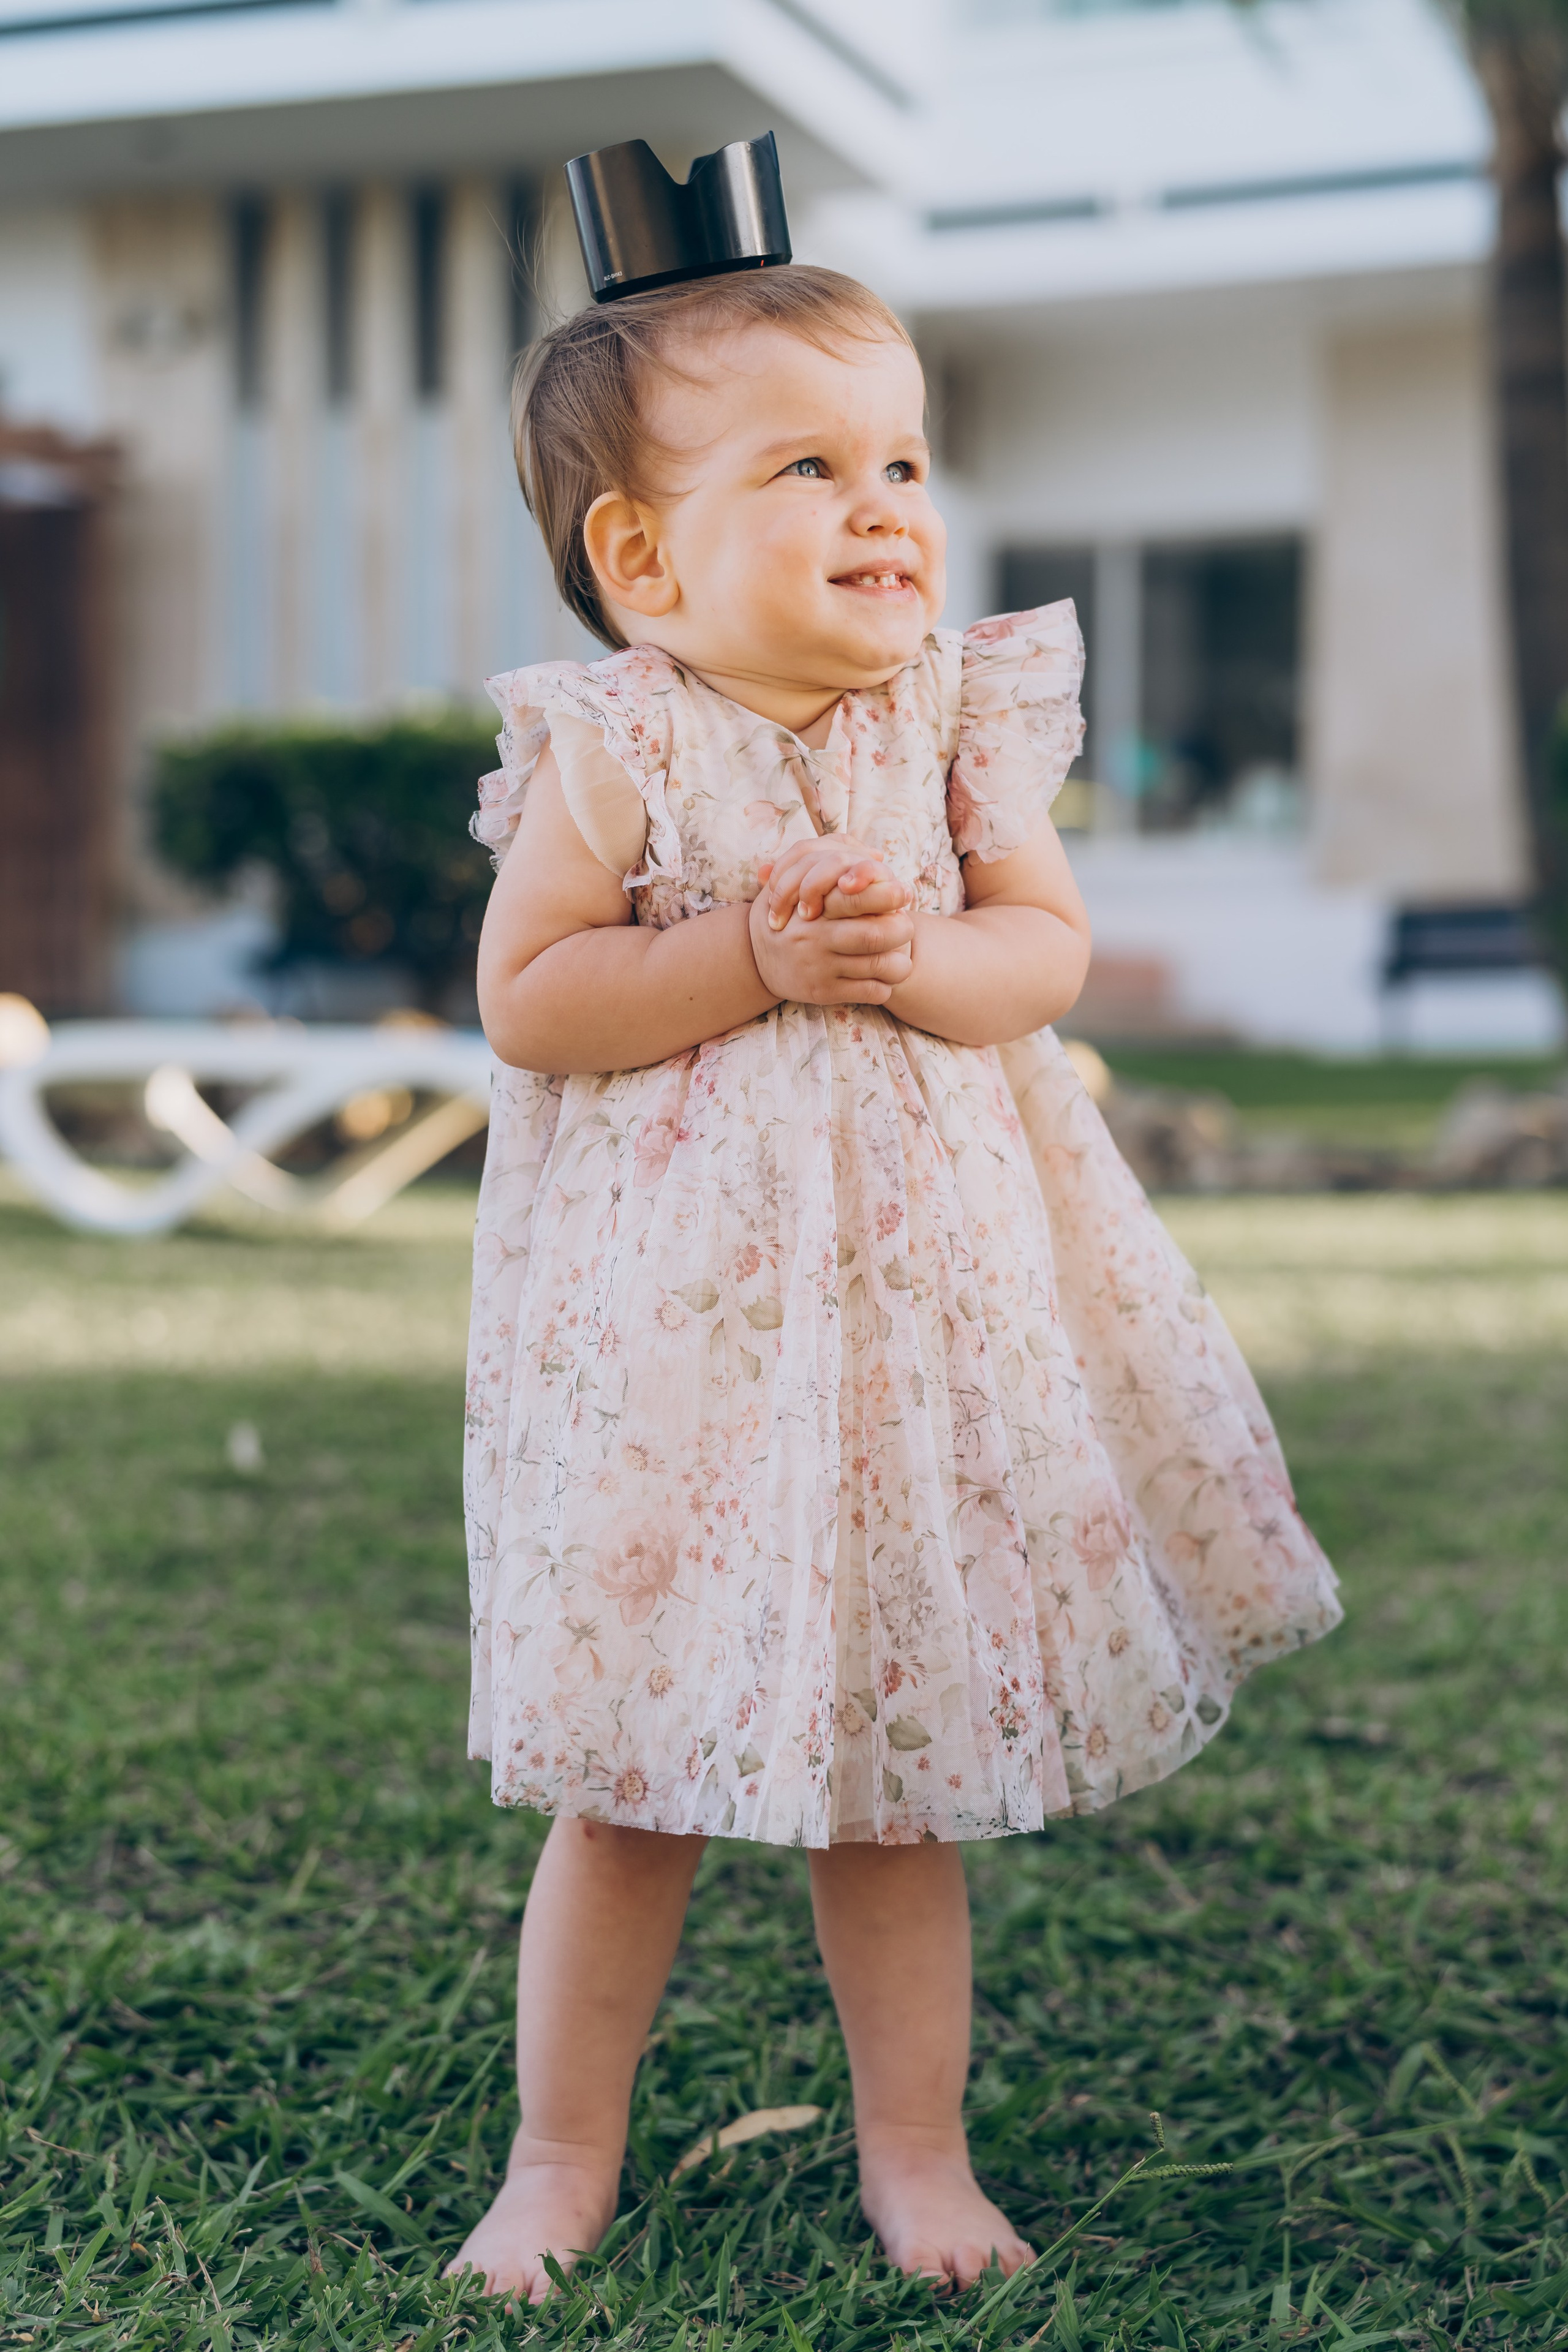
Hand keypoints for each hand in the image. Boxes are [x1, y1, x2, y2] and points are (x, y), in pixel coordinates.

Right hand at [749, 835, 913, 1007]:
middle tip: (907, 927)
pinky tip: (882, 979)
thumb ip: (833, 861)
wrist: (752, 958)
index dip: (888, 896)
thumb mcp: (797, 880)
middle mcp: (816, 936)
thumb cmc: (790, 914)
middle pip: (875, 935)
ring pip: (878, 966)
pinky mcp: (823, 991)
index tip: (904, 894)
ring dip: (900, 962)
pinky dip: (885, 987)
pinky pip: (869, 991)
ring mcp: (819, 966)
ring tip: (902, 957)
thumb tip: (878, 855)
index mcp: (814, 905)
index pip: (857, 898)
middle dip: (902, 931)